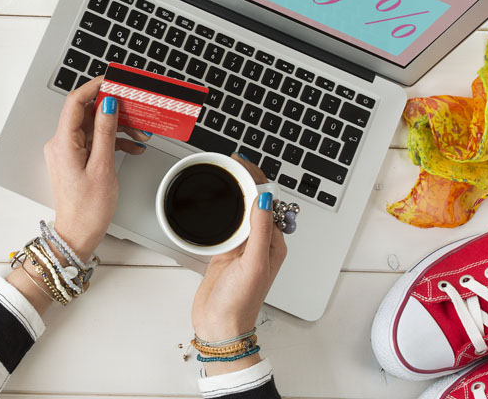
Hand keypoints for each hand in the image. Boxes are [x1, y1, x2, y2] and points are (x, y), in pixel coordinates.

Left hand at [44, 76, 148, 259]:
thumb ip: (106, 132)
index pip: (75, 102)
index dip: (95, 87)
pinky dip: (114, 141)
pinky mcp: (77, 159)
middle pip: (88, 114)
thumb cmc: (87, 209)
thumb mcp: (102, 167)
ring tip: (141, 135)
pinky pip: (96, 141)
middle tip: (136, 109)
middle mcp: (62, 143)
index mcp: (63, 143)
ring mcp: (69, 151)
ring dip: (119, 128)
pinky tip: (132, 147)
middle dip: (115, 110)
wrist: (78, 235)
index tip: (114, 81)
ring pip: (95, 127)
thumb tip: (108, 104)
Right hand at [190, 155, 286, 372]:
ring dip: (233, 191)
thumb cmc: (240, 302)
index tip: (241, 163)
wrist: (219, 326)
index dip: (256, 178)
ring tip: (223, 173)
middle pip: (255, 201)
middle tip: (230, 161)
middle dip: (245, 179)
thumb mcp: (253, 263)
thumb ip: (259, 229)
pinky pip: (225, 223)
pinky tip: (214, 201)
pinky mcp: (225, 252)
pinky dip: (221, 208)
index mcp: (273, 243)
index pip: (268, 201)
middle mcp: (260, 242)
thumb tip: (266, 196)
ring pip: (240, 210)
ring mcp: (242, 247)